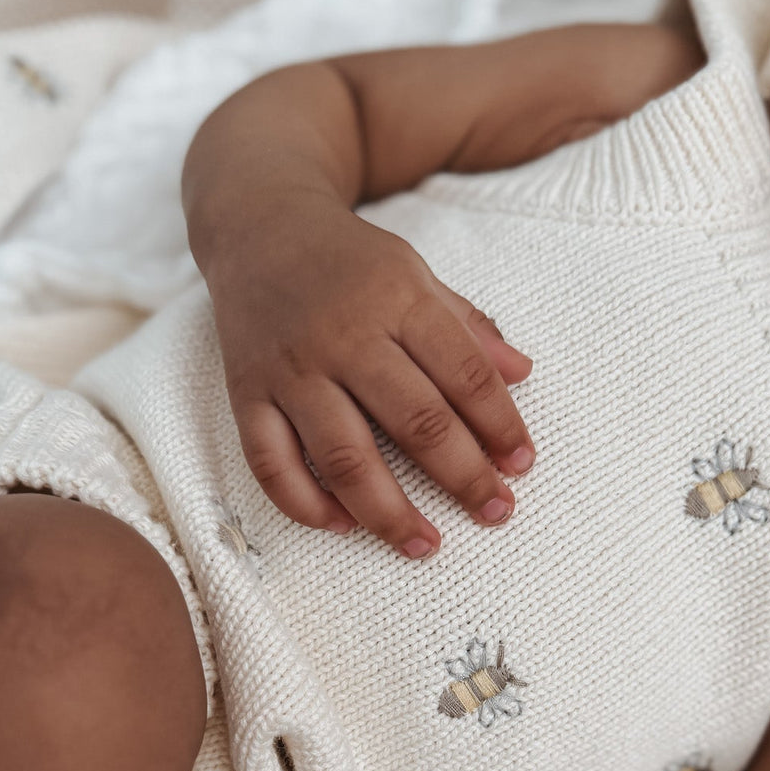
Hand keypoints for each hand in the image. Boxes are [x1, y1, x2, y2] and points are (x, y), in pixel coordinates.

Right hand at [203, 197, 533, 556]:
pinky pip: (271, 464)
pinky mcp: (246, 394)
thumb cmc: (349, 261)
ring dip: (389, 512)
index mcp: (396, 299)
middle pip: (414, 422)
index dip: (500, 425)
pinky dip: (306, 504)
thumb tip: (523, 373)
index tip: (521, 465)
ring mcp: (291, 369)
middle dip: (462, 477)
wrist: (256, 224)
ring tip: (425, 545)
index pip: (462, 374)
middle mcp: (343, 336)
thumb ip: (467, 328)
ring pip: (344, 457)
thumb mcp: (416, 274)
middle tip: (496, 511)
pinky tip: (344, 525)